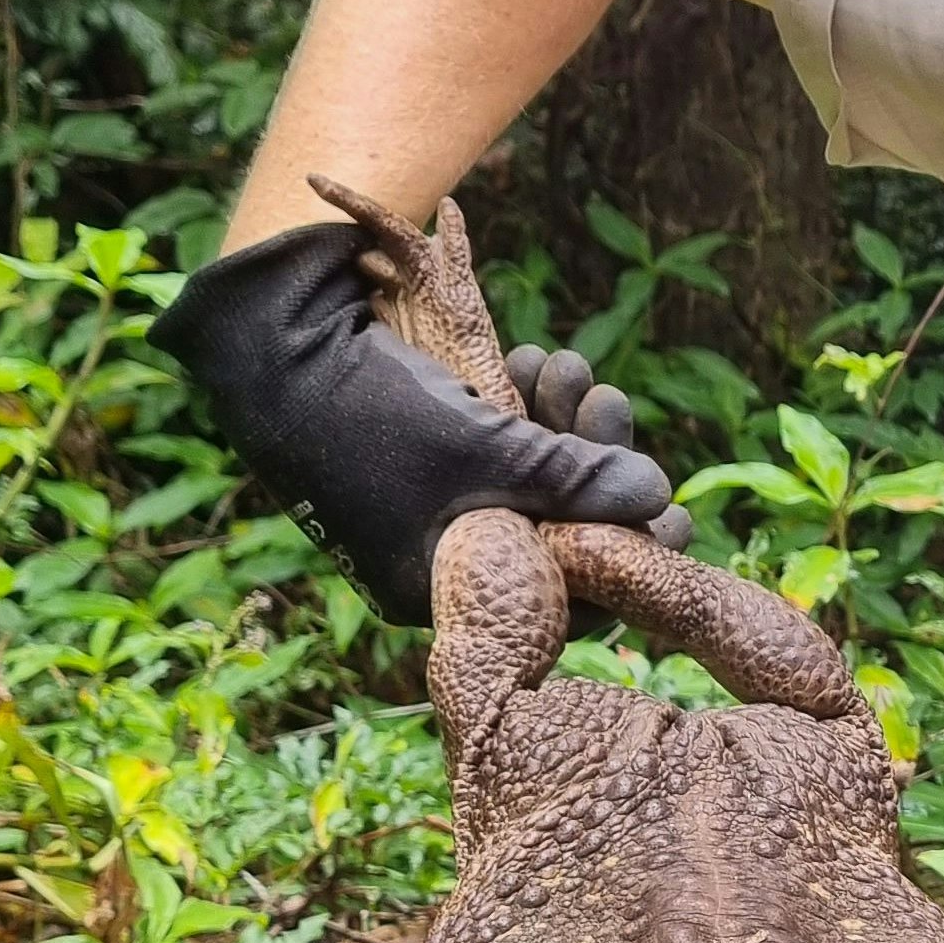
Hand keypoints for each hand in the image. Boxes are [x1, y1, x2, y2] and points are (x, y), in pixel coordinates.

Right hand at [147, 223, 673, 625]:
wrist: (268, 341)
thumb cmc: (372, 412)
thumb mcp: (485, 451)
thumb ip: (575, 479)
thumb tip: (659, 497)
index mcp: (443, 591)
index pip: (560, 601)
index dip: (624, 555)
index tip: (675, 515)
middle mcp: (440, 560)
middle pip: (553, 533)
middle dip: (594, 466)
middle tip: (613, 407)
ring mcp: (433, 508)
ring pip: (532, 483)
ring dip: (564, 423)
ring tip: (570, 367)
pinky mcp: (430, 457)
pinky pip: (501, 451)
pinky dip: (526, 410)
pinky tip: (538, 362)